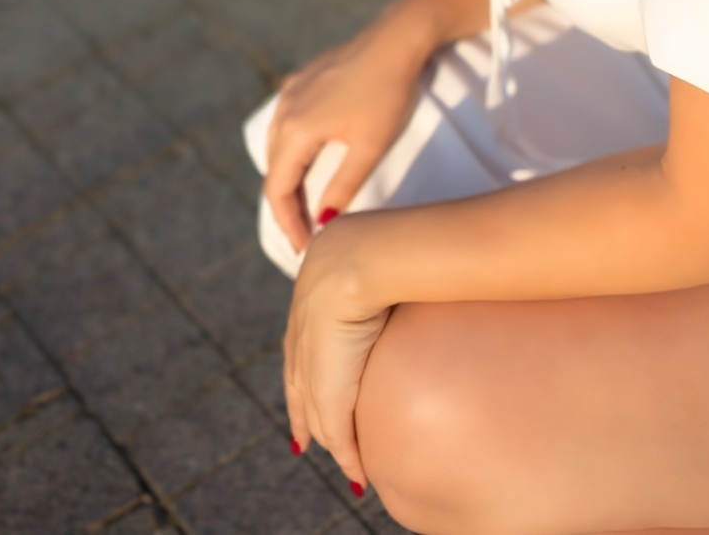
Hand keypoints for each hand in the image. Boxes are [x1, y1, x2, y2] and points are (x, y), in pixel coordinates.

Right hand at [266, 17, 427, 254]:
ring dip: (290, 178)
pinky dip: (294, 151)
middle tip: (307, 234)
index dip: (287, 224)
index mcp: (296, 129)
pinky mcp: (304, 80)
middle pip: (274, 170)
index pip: (277, 190)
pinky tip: (312, 160)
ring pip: (279, 147)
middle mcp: (285, 110)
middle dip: (288, 206)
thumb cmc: (388, 93)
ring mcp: (291, 91)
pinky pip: (288, 124)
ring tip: (308, 205)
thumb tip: (324, 223)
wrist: (399, 39)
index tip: (303, 248)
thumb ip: (343, 187)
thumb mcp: (370, 147)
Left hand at [283, 214, 390, 492]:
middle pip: (297, 372)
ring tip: (342, 459)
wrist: (377, 256)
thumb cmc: (398, 241)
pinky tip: (354, 466)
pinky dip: (345, 447)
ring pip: (313, 402)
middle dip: (301, 407)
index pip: (303, 329)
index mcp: (315, 273)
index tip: (305, 380)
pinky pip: (333, 421)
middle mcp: (303, 312)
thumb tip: (411, 244)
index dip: (303, 358)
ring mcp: (309, 348)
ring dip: (327, 434)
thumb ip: (387, 256)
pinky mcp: (325, 379)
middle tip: (303, 439)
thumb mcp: (386, 247)